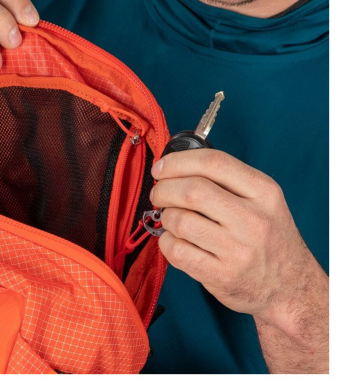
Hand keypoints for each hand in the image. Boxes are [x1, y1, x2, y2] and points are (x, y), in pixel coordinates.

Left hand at [150, 149, 325, 321]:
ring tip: (171, 220)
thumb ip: (226, 181)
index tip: (160, 168)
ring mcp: (238, 251)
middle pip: (192, 191)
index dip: (177, 162)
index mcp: (264, 192)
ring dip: (165, 217)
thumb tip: (174, 168)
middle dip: (164, 189)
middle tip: (159, 194)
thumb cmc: (268, 238)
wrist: (290, 288)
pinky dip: (166, 242)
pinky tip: (174, 240)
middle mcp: (254, 219)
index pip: (214, 163)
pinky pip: (177, 251)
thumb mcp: (263, 200)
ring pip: (180, 221)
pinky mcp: (222, 276)